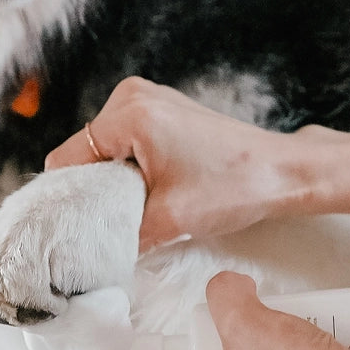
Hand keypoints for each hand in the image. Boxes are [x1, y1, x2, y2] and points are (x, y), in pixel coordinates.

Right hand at [46, 77, 346, 250]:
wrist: (282, 171)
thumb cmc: (234, 187)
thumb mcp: (169, 220)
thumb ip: (121, 234)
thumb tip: (90, 253)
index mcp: (129, 114)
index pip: (67, 159)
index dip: (69, 197)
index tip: (81, 226)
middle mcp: (133, 95)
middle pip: (84, 152)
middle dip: (96, 188)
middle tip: (118, 220)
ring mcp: (148, 97)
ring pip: (104, 149)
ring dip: (116, 179)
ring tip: (142, 204)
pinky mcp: (161, 107)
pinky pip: (126, 140)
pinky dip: (132, 167)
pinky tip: (154, 189)